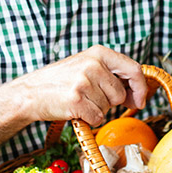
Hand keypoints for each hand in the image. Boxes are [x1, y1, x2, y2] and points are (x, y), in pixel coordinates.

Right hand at [11, 45, 147, 125]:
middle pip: (120, 94)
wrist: (30, 92)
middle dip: (109, 101)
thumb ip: (112, 74)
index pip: (133, 69)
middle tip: (90, 96)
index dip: (140, 88)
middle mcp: (93, 65)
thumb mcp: (87, 66)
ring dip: (97, 109)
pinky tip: (76, 110)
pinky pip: (97, 118)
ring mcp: (84, 82)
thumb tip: (139, 93)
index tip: (140, 100)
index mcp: (99, 53)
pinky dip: (89, 119)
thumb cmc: (61, 81)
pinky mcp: (77, 100)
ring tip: (79, 100)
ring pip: (109, 108)